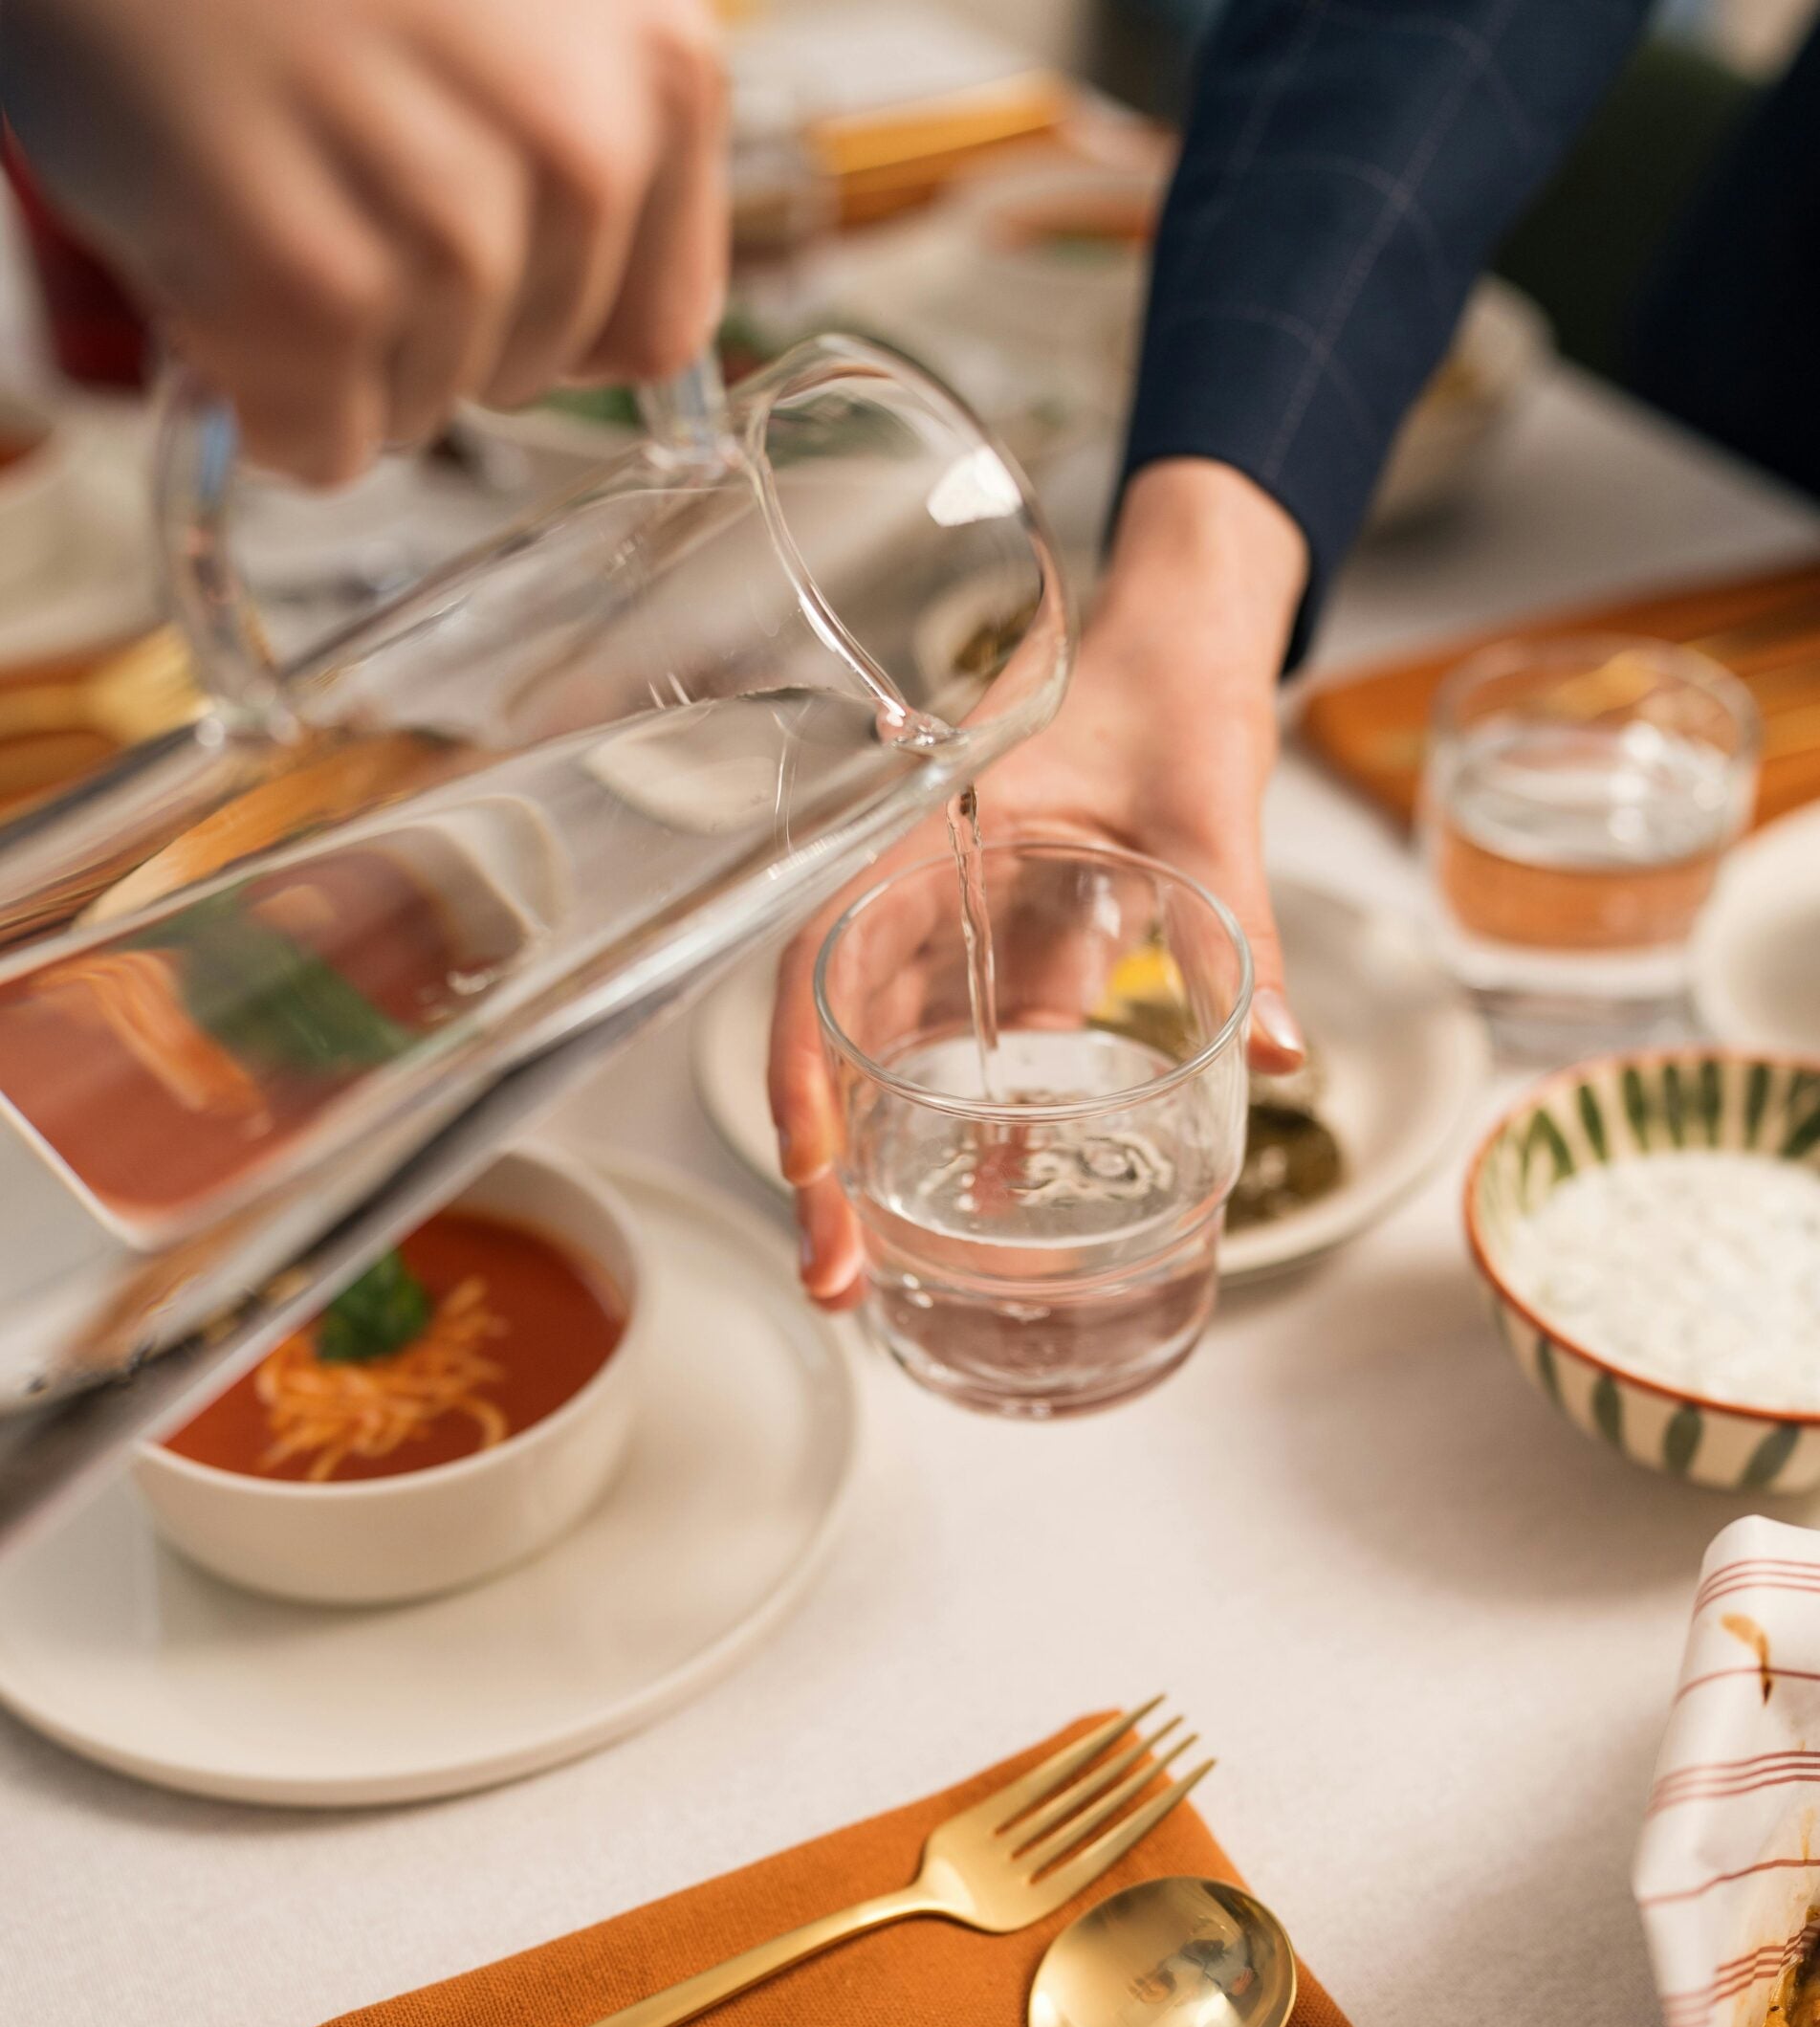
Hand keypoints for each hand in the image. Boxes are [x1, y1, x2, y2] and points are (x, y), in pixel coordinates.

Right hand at [2, 0, 725, 480]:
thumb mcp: (515, 8)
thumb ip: (587, 152)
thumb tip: (607, 342)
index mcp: (656, 70)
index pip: (654, 330)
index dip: (543, 316)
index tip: (458, 240)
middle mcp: (584, 146)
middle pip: (528, 376)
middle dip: (427, 319)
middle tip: (327, 173)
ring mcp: (451, 222)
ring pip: (423, 413)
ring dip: (330, 345)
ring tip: (263, 180)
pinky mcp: (315, 285)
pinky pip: (320, 441)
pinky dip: (253, 389)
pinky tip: (215, 250)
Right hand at [768, 458, 1309, 1307]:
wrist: (1184, 636)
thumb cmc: (1165, 683)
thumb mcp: (1204, 800)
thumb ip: (1237, 922)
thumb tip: (1283, 1050)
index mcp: (920, 834)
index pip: (818, 959)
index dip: (798, 1071)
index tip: (811, 1170)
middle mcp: (916, 889)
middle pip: (832, 1033)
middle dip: (823, 1165)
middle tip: (835, 1275)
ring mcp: (956, 928)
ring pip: (885, 1055)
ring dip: (876, 1161)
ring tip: (877, 1271)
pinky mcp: (1010, 955)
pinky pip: (968, 1050)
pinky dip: (964, 1126)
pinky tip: (988, 1207)